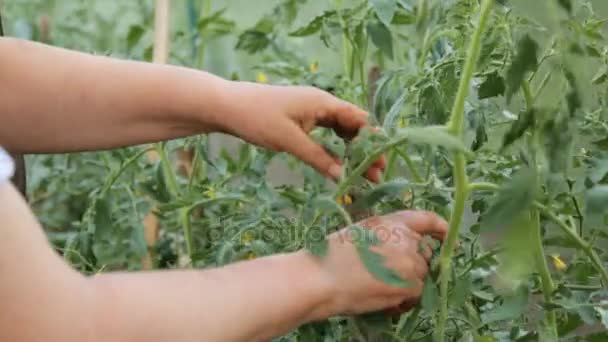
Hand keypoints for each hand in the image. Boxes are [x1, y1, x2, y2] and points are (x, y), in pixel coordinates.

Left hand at [218, 81, 384, 181]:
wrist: (227, 106)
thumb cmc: (257, 118)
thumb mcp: (289, 141)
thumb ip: (318, 158)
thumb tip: (343, 176)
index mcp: (323, 102)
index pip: (358, 120)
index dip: (373, 142)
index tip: (381, 164)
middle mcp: (322, 104)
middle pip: (353, 126)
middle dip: (366, 150)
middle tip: (375, 175)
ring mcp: (311, 111)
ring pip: (341, 131)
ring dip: (352, 150)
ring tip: (362, 173)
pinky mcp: (301, 119)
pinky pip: (326, 133)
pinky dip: (335, 148)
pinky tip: (340, 163)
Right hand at [317, 210, 447, 316]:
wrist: (321, 278)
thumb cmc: (330, 255)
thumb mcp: (360, 232)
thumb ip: (385, 235)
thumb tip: (401, 248)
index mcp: (392, 222)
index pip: (426, 219)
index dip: (440, 227)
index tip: (445, 235)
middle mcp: (406, 239)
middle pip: (423, 253)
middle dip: (412, 264)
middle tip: (389, 275)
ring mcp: (410, 263)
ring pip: (420, 276)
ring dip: (407, 284)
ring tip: (380, 289)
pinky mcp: (410, 286)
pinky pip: (416, 295)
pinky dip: (403, 301)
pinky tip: (384, 301)